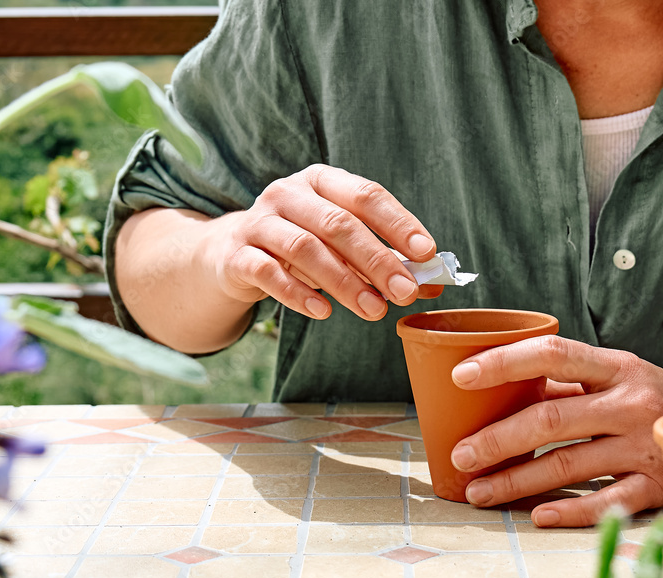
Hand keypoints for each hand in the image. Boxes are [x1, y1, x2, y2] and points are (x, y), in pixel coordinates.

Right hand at [212, 164, 442, 320]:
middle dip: (377, 259)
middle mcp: (288, 193)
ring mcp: (258, 222)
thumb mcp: (339, 245)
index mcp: (321, 180)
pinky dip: (297, 294)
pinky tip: (323, 311)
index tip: (427, 253)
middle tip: (405, 292)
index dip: (398, 223)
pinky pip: (268, 273)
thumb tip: (432, 284)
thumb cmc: (299, 245)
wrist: (230, 256)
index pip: (366, 195)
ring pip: (305, 249)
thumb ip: (382, 258)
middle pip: (338, 224)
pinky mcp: (236, 255)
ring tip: (374, 311)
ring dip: (344, 282)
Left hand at [448, 336, 662, 526]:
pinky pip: (607, 501)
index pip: (552, 354)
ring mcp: (644, 445)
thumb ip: (565, 381)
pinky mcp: (658, 484)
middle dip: (497, 439)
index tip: (461, 376)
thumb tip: (495, 385)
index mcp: (615, 367)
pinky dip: (570, 509)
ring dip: (516, 481)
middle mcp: (629, 403)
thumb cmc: (655, 396)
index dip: (504, 363)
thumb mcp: (617, 375)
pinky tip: (536, 515)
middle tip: (459, 455)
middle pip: (550, 418)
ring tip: (478, 492)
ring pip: (568, 464)